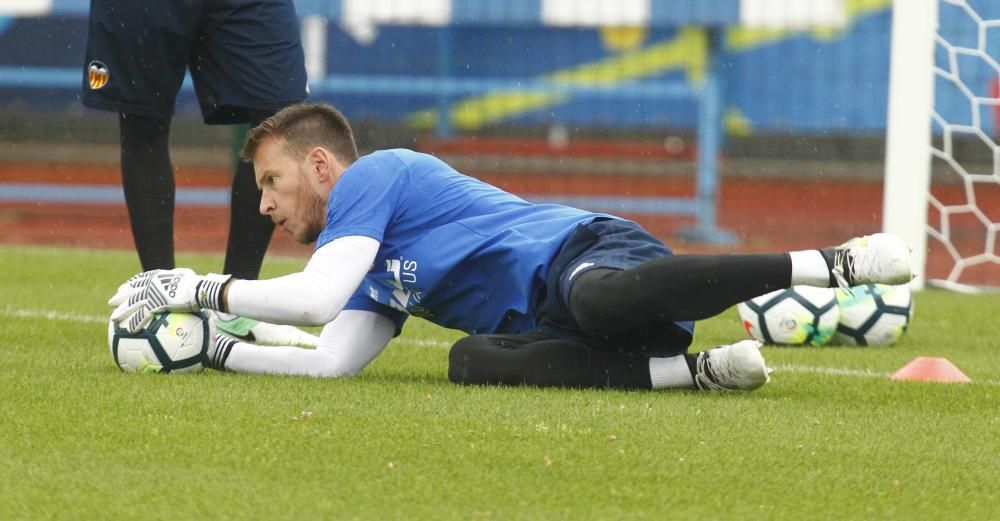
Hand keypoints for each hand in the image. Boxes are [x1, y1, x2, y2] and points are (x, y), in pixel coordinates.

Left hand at [109, 268, 231, 332]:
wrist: (197, 289)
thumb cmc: (195, 284)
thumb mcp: (186, 277)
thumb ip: (180, 279)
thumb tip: (185, 280)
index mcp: (156, 276)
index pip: (139, 280)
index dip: (130, 285)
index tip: (122, 289)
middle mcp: (150, 284)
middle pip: (131, 291)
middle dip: (120, 297)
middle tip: (111, 302)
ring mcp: (151, 293)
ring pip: (132, 304)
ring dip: (121, 312)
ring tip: (114, 319)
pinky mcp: (155, 303)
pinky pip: (142, 315)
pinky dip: (135, 323)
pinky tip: (130, 330)